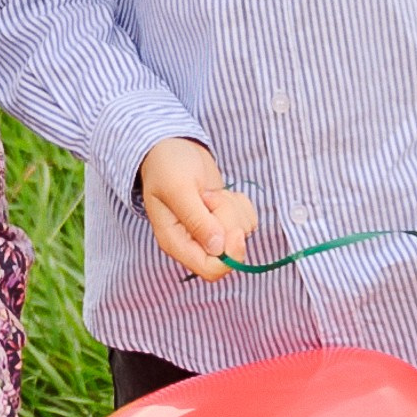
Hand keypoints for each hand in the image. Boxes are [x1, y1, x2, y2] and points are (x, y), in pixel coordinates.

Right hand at [137, 137, 258, 283]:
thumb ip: (196, 219)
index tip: (234, 229)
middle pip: (230, 252)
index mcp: (176, 243)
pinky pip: (249, 221)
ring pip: (242, 234)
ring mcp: (212, 232)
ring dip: (233, 209)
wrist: (172, 147)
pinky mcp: (226, 219)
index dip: (228, 255)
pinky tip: (221, 193)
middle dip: (229, 221)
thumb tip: (218, 248)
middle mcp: (195, 243)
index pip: (210, 270)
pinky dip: (241, 204)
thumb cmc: (167, 166)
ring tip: (210, 193)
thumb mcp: (179, 189)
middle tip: (210, 197)